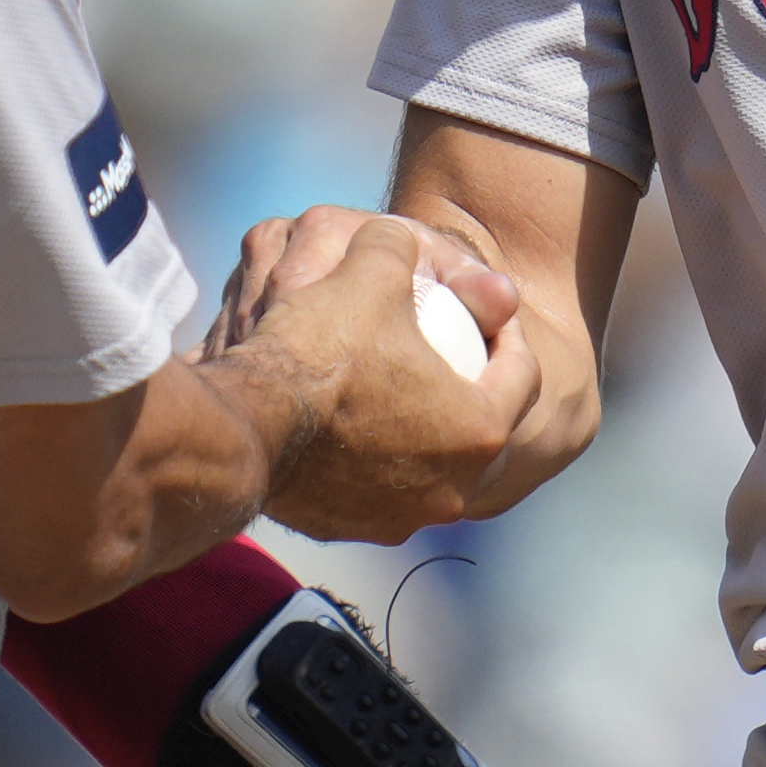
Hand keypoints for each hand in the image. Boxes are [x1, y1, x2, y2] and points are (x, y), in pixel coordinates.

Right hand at [203, 216, 531, 543]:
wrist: (243, 423)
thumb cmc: (319, 349)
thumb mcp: (370, 274)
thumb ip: (397, 246)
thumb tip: (399, 238)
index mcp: (477, 430)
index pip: (522, 376)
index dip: (508, 337)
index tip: (487, 318)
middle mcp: (450, 489)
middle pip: (479, 430)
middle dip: (467, 390)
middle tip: (442, 355)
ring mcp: (399, 518)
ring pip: (428, 466)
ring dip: (420, 430)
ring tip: (392, 390)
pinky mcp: (347, 528)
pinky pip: (374, 487)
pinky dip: (371, 458)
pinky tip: (347, 422)